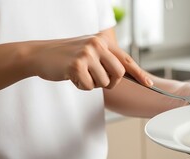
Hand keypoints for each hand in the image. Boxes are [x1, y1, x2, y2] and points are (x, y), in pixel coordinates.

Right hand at [29, 32, 150, 89]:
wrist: (39, 54)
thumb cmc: (66, 56)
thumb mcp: (89, 52)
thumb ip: (106, 59)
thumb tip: (124, 74)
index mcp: (103, 41)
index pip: (126, 59)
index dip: (139, 74)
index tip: (149, 84)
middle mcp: (97, 44)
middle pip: (119, 74)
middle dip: (110, 82)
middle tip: (96, 79)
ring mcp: (87, 53)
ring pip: (104, 82)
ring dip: (93, 84)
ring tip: (80, 74)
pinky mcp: (77, 65)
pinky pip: (90, 86)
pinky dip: (81, 86)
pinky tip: (72, 76)